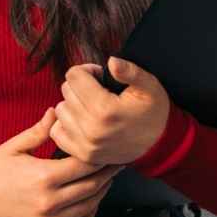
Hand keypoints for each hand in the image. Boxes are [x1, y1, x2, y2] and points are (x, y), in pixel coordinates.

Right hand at [0, 108, 117, 216]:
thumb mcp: (12, 148)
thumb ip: (38, 132)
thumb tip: (56, 112)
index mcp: (44, 176)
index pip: (85, 165)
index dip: (101, 157)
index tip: (109, 151)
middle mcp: (50, 201)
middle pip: (92, 186)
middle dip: (107, 174)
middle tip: (115, 164)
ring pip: (89, 207)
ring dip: (101, 193)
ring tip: (105, 182)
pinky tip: (91, 206)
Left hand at [50, 58, 171, 166]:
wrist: (159, 145)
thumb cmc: (153, 112)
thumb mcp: (149, 86)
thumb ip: (130, 71)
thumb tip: (111, 61)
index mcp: (105, 109)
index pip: (74, 76)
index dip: (87, 71)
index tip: (99, 77)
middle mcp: (91, 128)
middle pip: (66, 90)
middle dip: (80, 86)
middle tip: (99, 92)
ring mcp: (85, 144)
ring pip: (59, 109)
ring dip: (73, 105)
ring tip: (92, 107)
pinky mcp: (82, 154)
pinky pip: (56, 132)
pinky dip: (65, 124)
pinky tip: (81, 121)